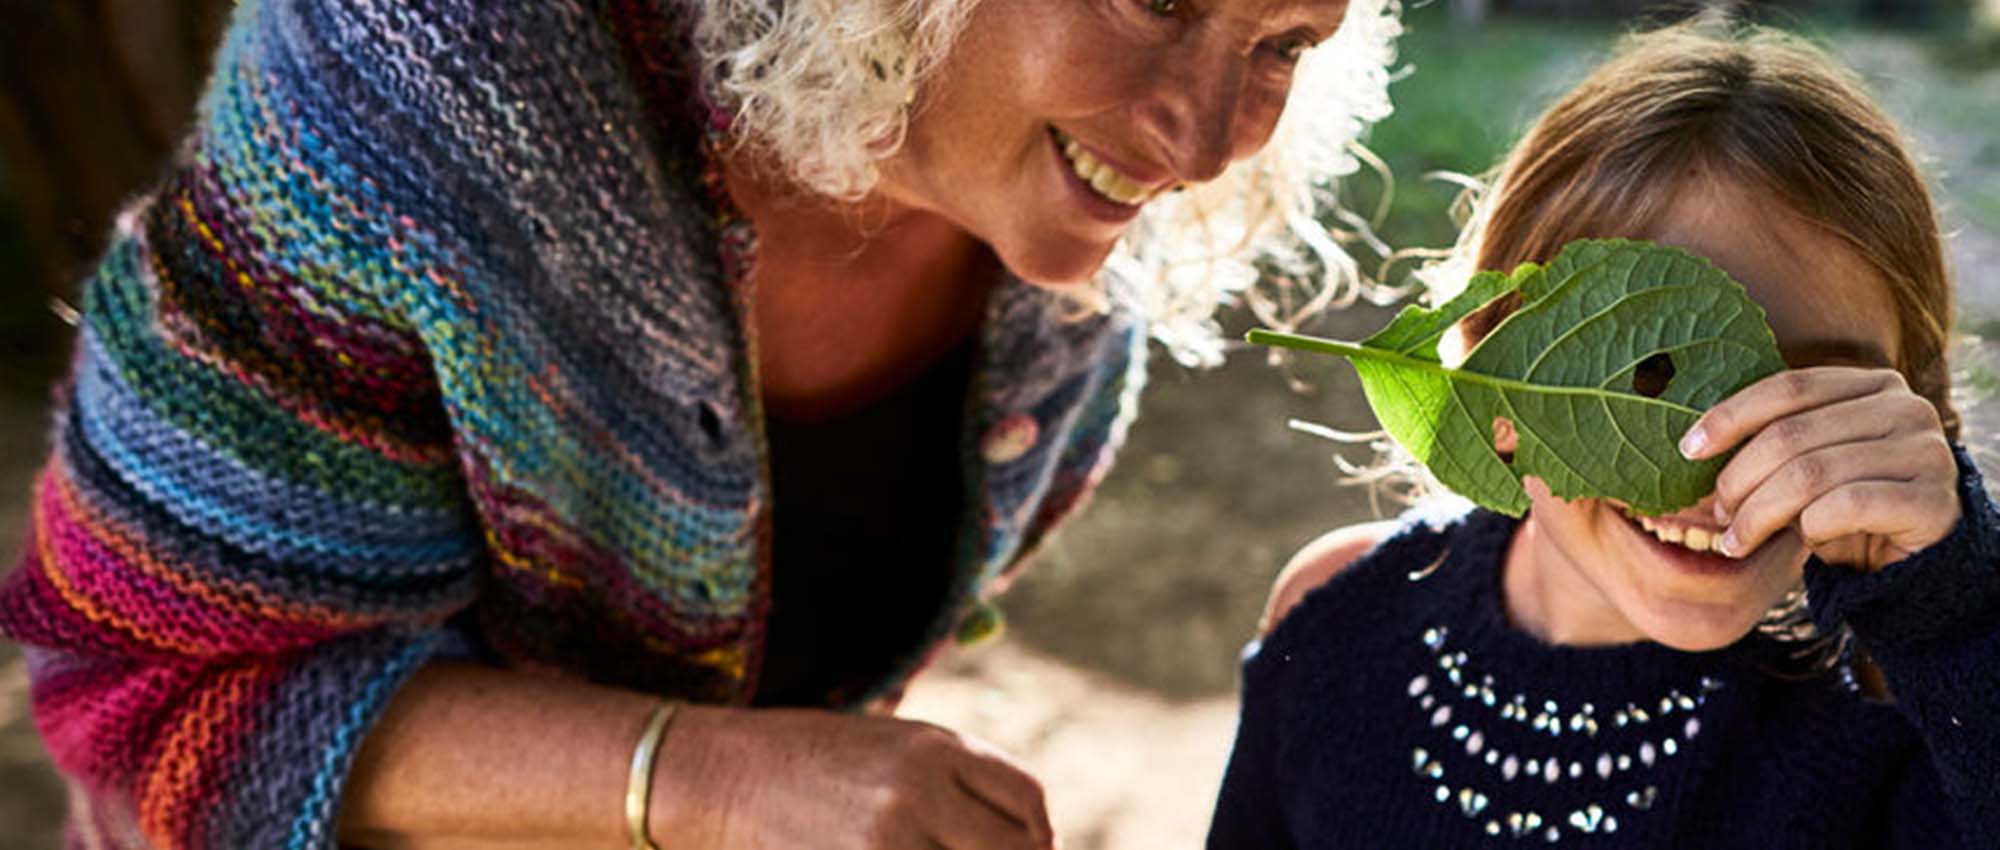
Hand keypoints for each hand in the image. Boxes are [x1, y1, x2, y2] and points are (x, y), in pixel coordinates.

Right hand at [664, 706, 1055, 849]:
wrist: (716, 776)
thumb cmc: (810, 761)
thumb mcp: (893, 745)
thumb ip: (958, 778)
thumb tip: (1031, 834)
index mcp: (934, 747)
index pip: (1028, 799)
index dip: (1039, 834)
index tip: (1031, 847)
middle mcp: (918, 793)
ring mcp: (887, 844)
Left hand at [1680, 367, 1959, 571]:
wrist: (1914, 564)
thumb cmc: (1844, 509)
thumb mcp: (1807, 464)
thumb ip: (1775, 439)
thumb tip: (1692, 441)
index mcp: (1873, 384)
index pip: (1789, 387)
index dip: (1732, 416)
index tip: (1688, 450)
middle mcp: (1906, 408)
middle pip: (1793, 434)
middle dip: (1740, 478)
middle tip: (1718, 513)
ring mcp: (1927, 452)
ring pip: (1812, 474)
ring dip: (1760, 513)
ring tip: (1736, 540)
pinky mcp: (1934, 501)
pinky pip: (1847, 507)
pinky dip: (1809, 527)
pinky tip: (1799, 545)